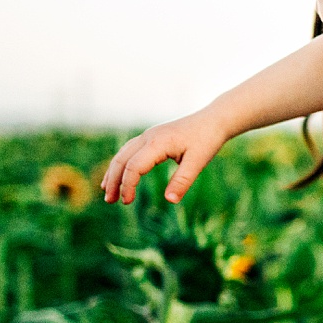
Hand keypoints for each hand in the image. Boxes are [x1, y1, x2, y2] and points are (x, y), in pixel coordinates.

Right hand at [101, 111, 230, 203]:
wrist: (213, 120)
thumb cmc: (207, 140)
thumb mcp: (198, 162)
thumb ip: (183, 181)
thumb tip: (170, 201)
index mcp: (157, 143)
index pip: (134, 166)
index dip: (128, 186)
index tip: (127, 202)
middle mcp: (147, 137)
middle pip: (121, 160)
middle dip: (113, 181)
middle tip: (109, 201)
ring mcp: (148, 136)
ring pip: (122, 155)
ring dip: (114, 174)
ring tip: (109, 193)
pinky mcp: (151, 138)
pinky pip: (129, 151)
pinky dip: (121, 165)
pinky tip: (119, 176)